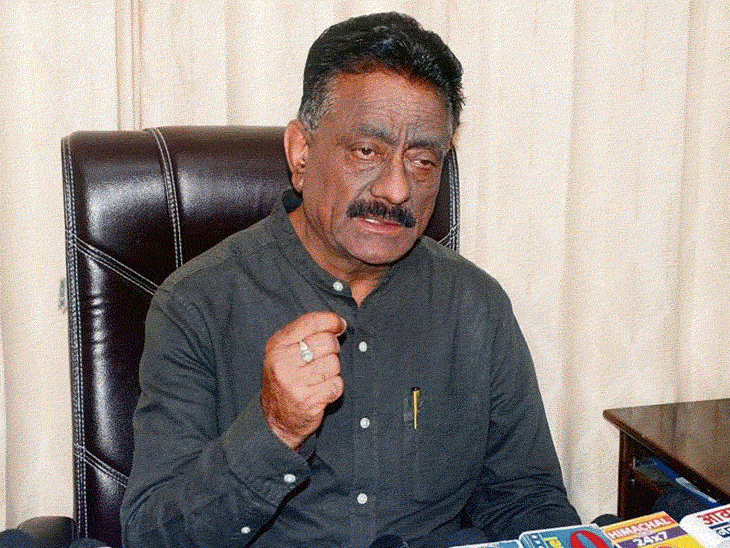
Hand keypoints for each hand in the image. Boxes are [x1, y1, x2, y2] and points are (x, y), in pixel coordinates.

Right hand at [261, 311, 346, 449]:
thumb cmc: (288, 379)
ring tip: (319, 378)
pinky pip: (336, 384)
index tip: (340, 324)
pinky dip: (335, 388)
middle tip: (325, 358)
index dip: (331, 320)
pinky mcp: (307, 400)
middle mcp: (282, 362)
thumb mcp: (286, 351)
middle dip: (333, 349)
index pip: (310, 321)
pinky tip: (322, 391)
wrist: (277, 419)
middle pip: (327, 342)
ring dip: (333, 371)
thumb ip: (307, 334)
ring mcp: (293, 382)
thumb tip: (340, 323)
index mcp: (277, 345)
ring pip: (334, 363)